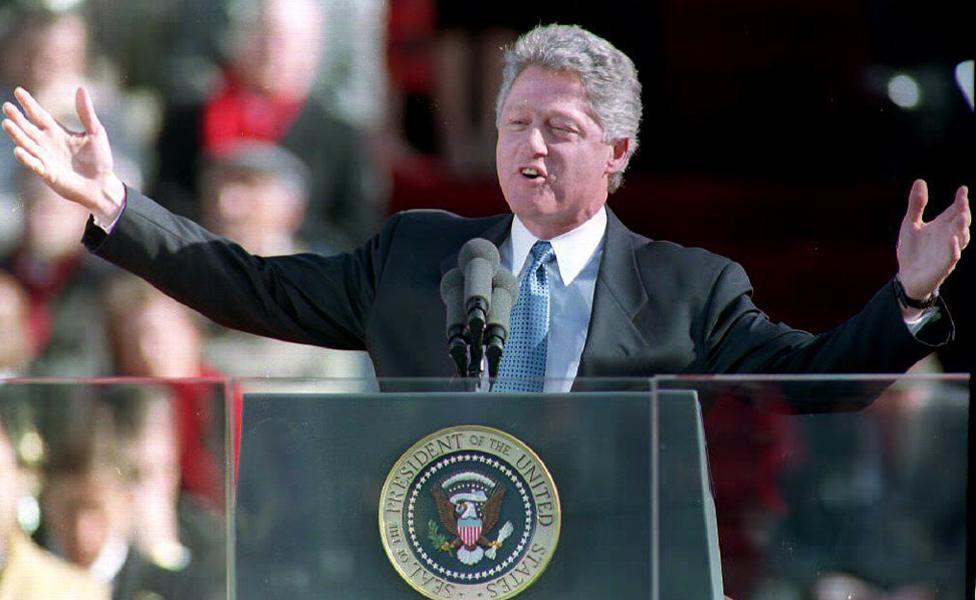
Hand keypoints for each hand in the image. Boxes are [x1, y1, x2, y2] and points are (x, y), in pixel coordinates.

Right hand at [1, 86, 123, 221]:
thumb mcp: (95, 133)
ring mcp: (45, 158)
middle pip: (28, 128)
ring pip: (26, 144)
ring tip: (7, 124)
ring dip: (17, 135)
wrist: (102, 185)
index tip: (19, 91)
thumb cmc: (100, 160)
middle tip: (7, 107)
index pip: (38, 115)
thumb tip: (80, 88)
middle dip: (17, 118)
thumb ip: (86, 112)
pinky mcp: (47, 173)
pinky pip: (34, 164)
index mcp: (57, 132)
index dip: (29, 104)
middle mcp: (47, 144)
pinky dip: (26, 158)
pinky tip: (19, 150)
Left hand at [896, 179, 970, 300]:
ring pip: (961, 239)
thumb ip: (916, 205)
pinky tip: (951, 239)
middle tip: (963, 200)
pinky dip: (952, 248)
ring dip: (962, 228)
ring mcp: (947, 252)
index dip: (960, 200)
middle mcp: (948, 237)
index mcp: (942, 226)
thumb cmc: (912, 251)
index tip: (962, 189)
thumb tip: (920, 180)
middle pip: (961, 223)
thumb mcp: (911, 224)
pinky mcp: (942, 266)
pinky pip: (951, 257)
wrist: (907, 278)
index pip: (955, 211)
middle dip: (963, 212)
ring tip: (962, 216)